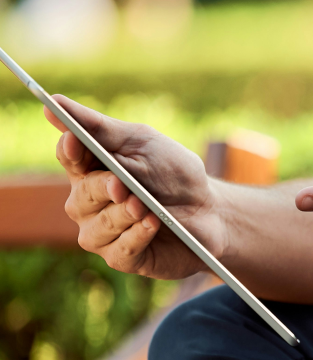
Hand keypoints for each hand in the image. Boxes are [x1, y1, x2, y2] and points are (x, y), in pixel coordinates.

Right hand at [48, 97, 226, 278]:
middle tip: (121, 185)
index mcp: (90, 169)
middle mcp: (88, 203)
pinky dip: (137, 236)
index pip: (68, 157)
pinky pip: (120, 251)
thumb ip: (101, 128)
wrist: (211, 212)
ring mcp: (103, 232)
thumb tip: (54, 102)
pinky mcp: (123, 257)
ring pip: (98, 226)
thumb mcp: (143, 143)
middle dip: (102, 188)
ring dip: (123, 214)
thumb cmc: (174, 175)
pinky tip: (153, 224)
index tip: (76, 141)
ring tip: (144, 206)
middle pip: (81, 194)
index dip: (70, 150)